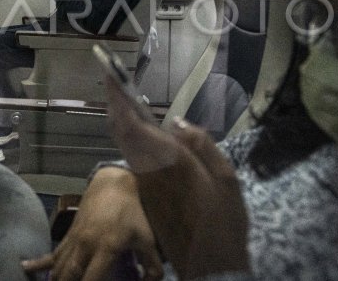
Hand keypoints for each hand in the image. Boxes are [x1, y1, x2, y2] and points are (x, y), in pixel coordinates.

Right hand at [22, 166, 163, 280]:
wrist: (113, 184)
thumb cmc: (133, 212)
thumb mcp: (148, 238)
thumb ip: (152, 264)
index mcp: (106, 247)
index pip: (92, 278)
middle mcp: (86, 245)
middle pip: (69, 275)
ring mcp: (74, 239)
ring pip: (58, 267)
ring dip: (54, 280)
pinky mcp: (69, 235)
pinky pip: (52, 253)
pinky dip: (39, 263)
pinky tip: (24, 267)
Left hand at [105, 77, 250, 279]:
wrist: (211, 267)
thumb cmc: (225, 222)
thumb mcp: (227, 179)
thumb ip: (202, 145)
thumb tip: (176, 122)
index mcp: (169, 163)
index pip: (133, 124)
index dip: (119, 99)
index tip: (111, 76)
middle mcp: (149, 172)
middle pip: (122, 132)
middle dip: (114, 104)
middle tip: (110, 80)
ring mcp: (144, 186)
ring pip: (125, 146)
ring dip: (121, 121)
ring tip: (122, 98)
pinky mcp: (145, 197)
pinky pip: (133, 160)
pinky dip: (130, 140)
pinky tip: (137, 132)